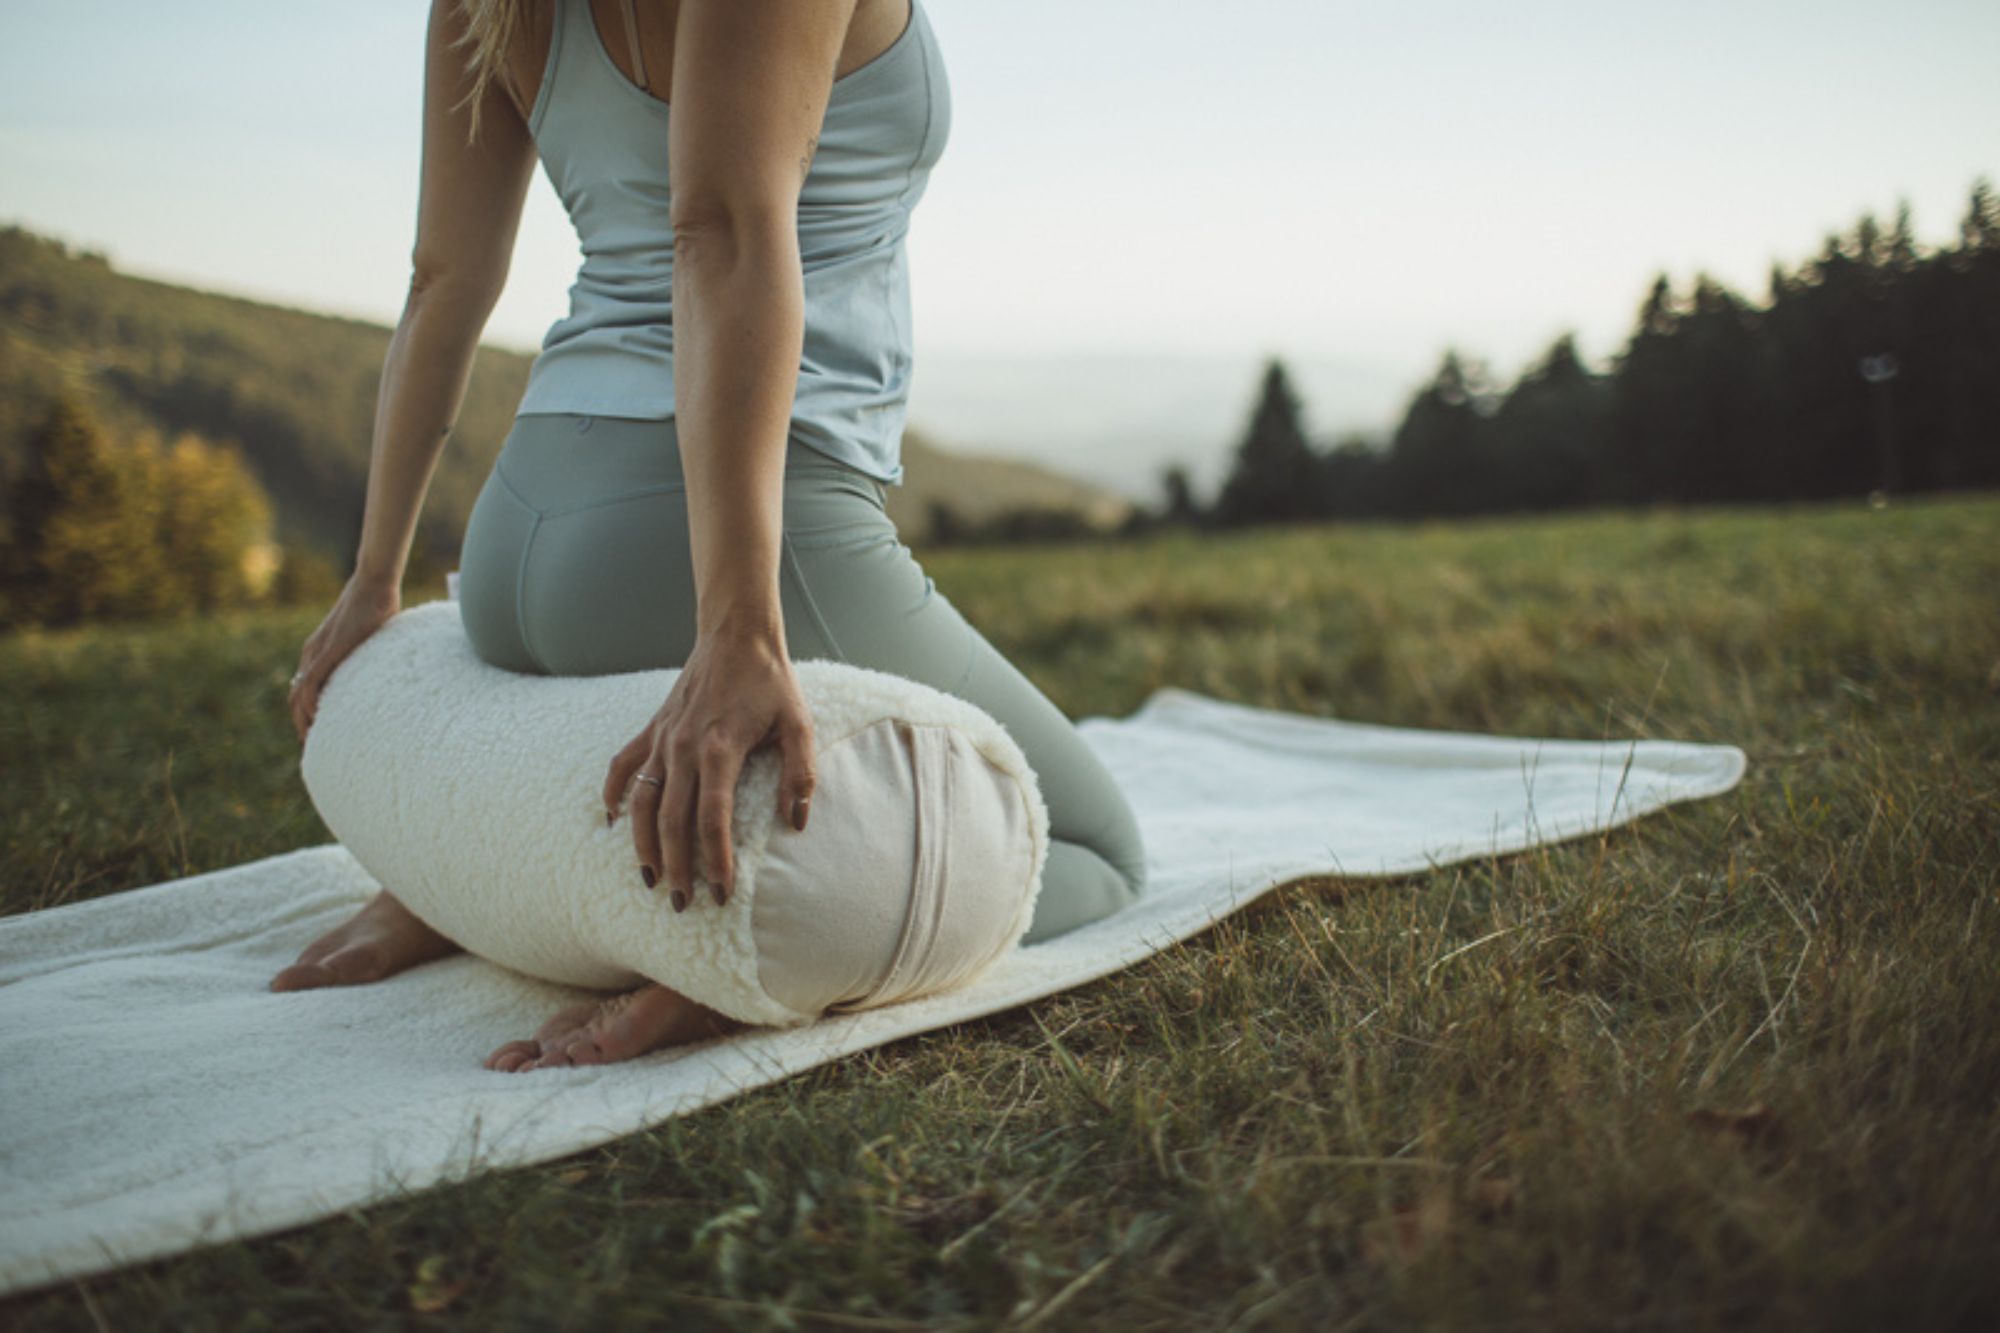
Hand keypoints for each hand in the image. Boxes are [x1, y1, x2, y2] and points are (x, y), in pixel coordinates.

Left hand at [289, 575, 400, 744]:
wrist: (374, 582)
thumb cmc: (379, 602)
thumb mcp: (373, 636)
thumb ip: (372, 653)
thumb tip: (394, 666)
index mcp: (320, 649)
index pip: (305, 687)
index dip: (308, 711)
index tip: (319, 731)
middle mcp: (312, 652)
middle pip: (296, 696)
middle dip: (301, 722)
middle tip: (313, 744)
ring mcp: (318, 651)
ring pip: (298, 695)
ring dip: (302, 720)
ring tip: (312, 740)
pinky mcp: (328, 651)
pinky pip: (310, 684)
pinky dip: (309, 705)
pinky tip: (317, 720)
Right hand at [603, 620, 817, 910]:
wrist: (735, 635)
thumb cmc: (771, 682)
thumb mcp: (799, 724)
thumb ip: (801, 775)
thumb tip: (796, 823)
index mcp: (720, 749)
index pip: (712, 819)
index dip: (715, 859)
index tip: (720, 893)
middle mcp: (683, 748)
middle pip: (670, 821)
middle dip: (676, 867)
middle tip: (683, 904)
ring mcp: (662, 739)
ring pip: (641, 802)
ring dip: (642, 845)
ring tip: (650, 879)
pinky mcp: (652, 729)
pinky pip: (623, 767)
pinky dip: (614, 795)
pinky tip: (612, 822)